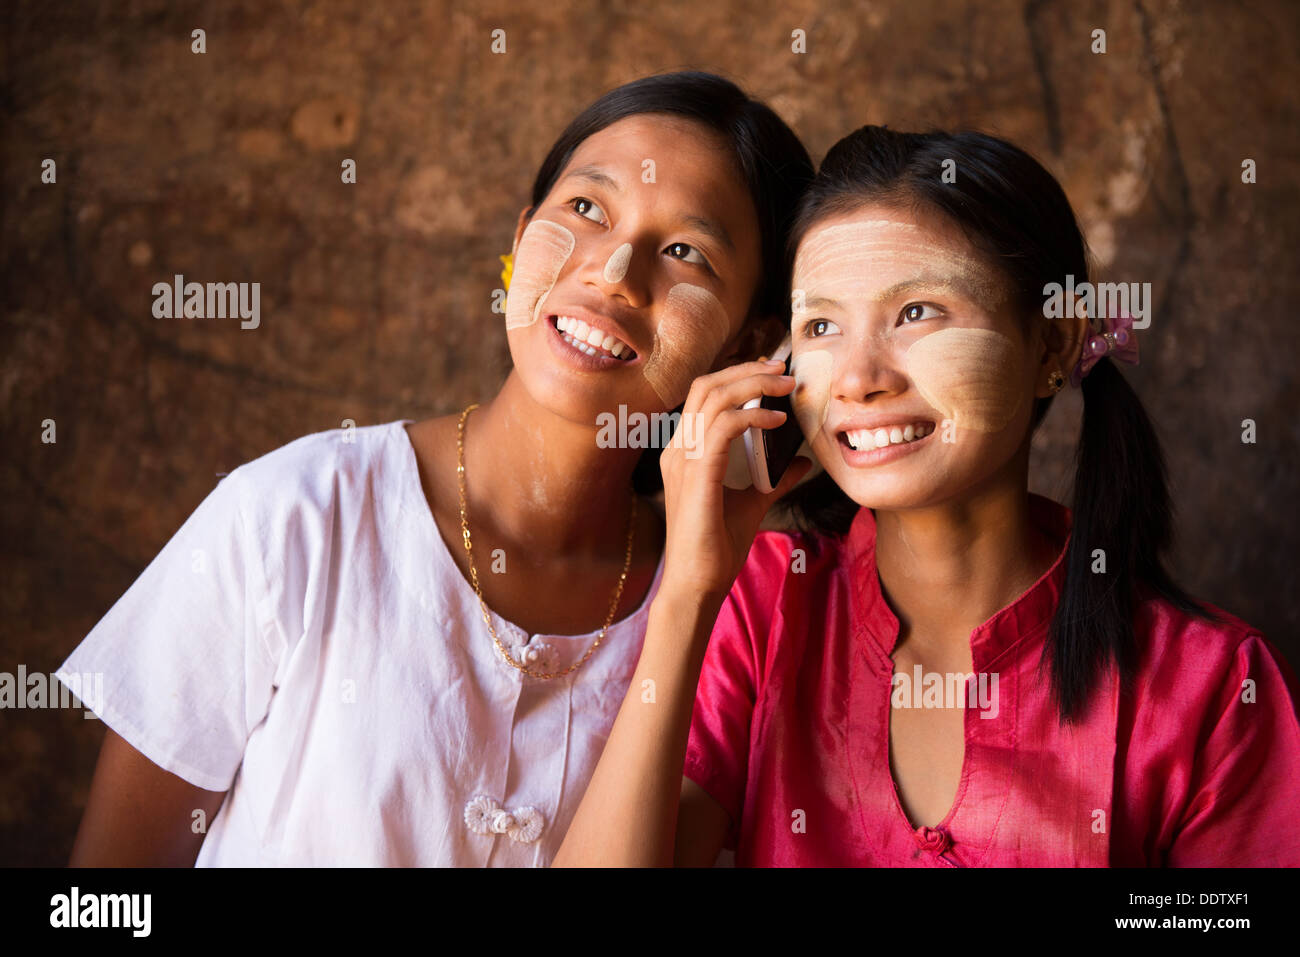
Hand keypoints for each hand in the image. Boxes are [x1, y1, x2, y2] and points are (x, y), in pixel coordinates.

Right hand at [658, 358, 812, 601]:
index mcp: (684, 451)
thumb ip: (774, 479)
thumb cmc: (716, 547)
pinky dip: (753, 416)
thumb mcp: (753, 503)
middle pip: (706, 385)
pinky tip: (777, 421)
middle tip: (783, 370)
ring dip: (754, 385)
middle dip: (747, 370)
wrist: (697, 584)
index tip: (774, 374)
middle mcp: (678, 449)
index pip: (705, 394)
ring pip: (714, 398)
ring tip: (786, 388)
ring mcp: (683, 460)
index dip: (738, 375)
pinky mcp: (697, 475)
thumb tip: (801, 460)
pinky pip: (723, 427)